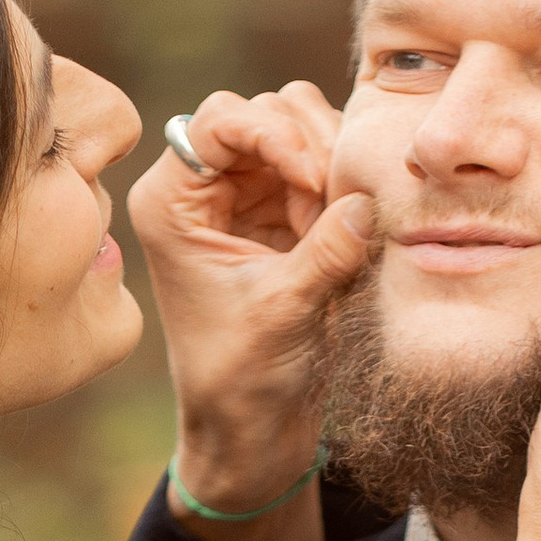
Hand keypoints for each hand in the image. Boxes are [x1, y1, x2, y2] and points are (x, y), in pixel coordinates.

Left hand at [128, 84, 373, 540]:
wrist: (254, 429)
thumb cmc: (244, 379)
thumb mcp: (283, 312)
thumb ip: (325, 251)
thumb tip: (366, 201)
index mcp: (173, 202)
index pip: (219, 119)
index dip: (272, 132)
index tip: (311, 179)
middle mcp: (205, 188)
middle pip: (265, 111)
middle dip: (309, 148)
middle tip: (331, 208)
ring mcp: (248, 197)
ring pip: (302, 130)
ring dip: (333, 165)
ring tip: (341, 225)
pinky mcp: (286, 214)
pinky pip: (326, 166)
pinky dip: (346, 185)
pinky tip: (352, 227)